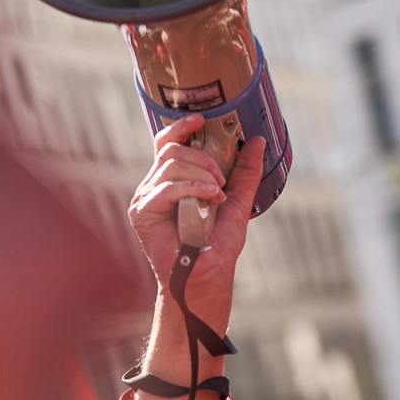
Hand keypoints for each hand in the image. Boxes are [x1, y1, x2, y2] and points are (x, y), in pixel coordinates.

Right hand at [129, 117, 264, 332]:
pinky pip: (168, 186)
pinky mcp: (142, 212)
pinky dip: (195, 187)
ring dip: (202, 174)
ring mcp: (146, 198)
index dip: (182, 127)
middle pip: (171, 149)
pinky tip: (212, 199)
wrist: (205, 280)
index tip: (202, 119)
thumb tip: (257, 142)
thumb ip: (244, 174)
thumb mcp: (237, 203)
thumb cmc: (216, 248)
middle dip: (203, 157)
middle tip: (222, 180)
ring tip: (218, 193)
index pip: (168, 143)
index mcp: (172, 181)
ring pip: (171, 164)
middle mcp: (155, 187)